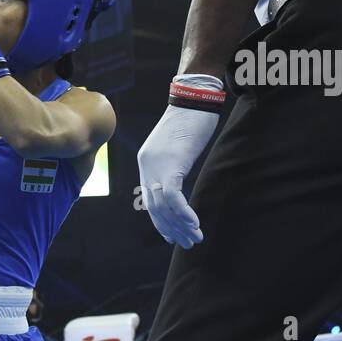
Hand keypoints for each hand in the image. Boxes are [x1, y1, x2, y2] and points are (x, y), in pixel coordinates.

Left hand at [137, 105, 219, 247]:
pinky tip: (194, 224)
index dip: (160, 220)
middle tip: (187, 243)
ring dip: (180, 226)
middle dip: (170, 228)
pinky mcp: (171, 164)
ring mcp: (156, 165)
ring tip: (195, 238)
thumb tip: (177, 180)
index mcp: (146, 162)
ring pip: (163, 206)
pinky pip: (173, 197)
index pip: (149, 199)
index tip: (172, 235)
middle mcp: (146, 166)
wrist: (195, 97)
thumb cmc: (191, 118)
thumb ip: (173, 163)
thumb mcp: (177, 146)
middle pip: (154, 207)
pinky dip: (183, 213)